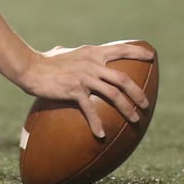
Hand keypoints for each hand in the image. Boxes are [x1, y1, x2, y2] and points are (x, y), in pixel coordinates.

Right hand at [22, 42, 153, 138]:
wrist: (31, 68)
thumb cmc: (46, 60)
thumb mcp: (66, 52)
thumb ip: (77, 54)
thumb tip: (73, 52)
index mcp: (93, 53)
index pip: (120, 49)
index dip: (137, 52)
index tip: (151, 56)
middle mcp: (92, 64)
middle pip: (123, 78)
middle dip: (137, 92)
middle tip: (145, 104)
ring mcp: (84, 77)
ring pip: (113, 94)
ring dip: (126, 108)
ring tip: (134, 119)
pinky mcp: (74, 90)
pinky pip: (90, 109)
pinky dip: (97, 123)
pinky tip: (101, 135)